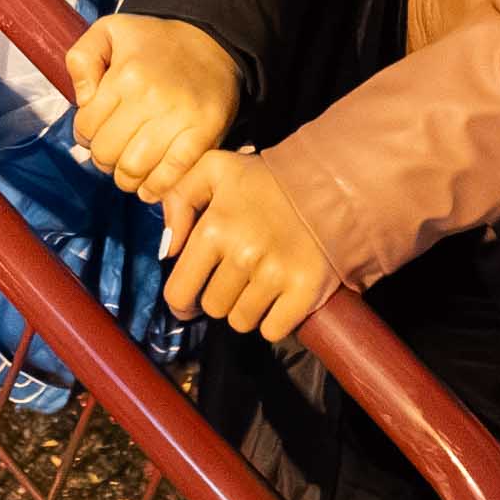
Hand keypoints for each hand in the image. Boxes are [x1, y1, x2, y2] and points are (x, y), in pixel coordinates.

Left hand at [64, 15, 242, 204]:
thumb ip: (82, 58)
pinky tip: (148, 187)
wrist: (211, 40)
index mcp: (125, 75)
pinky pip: (172, 175)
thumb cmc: (154, 40)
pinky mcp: (204, 134)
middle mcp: (150, 98)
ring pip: (135, 170)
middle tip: (111, 152)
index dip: (85, 134)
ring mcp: (179, 119)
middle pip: (107, 153)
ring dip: (125, 178)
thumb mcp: (109, 31)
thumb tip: (82, 100)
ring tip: (127, 170)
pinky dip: (155, 188)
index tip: (95, 131)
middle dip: (103, 159)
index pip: (86, 127)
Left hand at [155, 151, 337, 340]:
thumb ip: (178, 198)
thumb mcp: (214, 169)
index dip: (182, 301)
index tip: (190, 300)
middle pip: (213, 308)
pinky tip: (279, 298)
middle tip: (237, 277)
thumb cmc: (267, 181)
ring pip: (242, 321)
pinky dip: (274, 321)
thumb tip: (168, 249)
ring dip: (247, 309)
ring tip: (260, 283)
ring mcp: (275, 276)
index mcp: (214, 229)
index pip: (179, 293)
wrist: (331, 186)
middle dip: (220, 296)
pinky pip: (273, 330)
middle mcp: (242, 255)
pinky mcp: (304, 292)